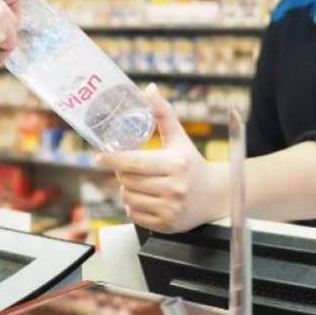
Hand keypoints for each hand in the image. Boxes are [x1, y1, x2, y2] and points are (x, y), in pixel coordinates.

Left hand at [96, 84, 228, 232]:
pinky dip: (133, 206)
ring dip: (127, 189)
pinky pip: (134, 214)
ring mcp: (170, 208)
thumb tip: (149, 89)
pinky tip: (146, 197)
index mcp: (175, 164)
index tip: (99, 156)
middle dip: (122, 173)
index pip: (134, 162)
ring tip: (140, 182)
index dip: (113, 159)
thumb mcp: (179, 138)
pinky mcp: (166, 225)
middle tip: (129, 168)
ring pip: (128, 197)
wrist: (215, 195)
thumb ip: (163, 113)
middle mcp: (173, 188)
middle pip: (127, 180)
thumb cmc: (192, 163)